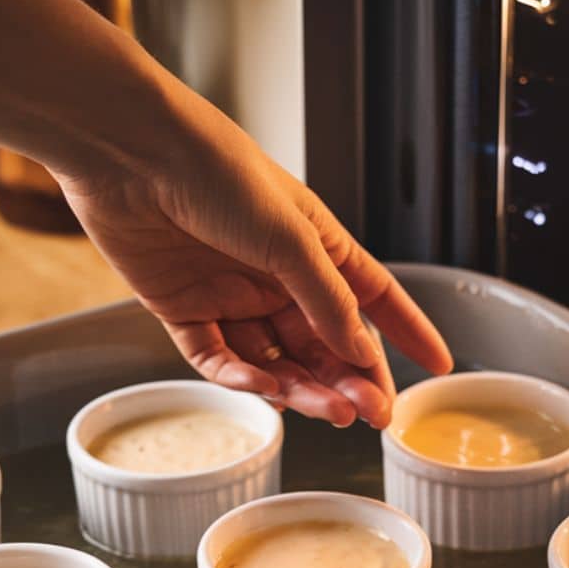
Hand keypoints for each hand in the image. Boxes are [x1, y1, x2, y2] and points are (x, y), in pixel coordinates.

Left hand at [54, 89, 452, 427]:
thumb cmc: (216, 171)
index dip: (406, 332)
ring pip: (275, 359)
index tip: (436, 366)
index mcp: (313, 245)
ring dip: (301, 387)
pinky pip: (218, 358)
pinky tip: (264, 388)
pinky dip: (241, 377)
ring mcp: (229, 295)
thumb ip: (326, 299)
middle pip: (323, 341)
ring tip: (326, 410)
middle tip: (369, 414)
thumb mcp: (289, 236)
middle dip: (349, 379)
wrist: (132, 153)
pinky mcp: (183, 310)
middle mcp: (275, 274)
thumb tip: (361, 351)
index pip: (372, 298)